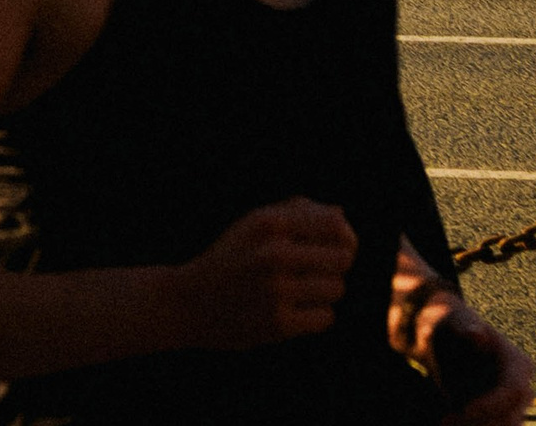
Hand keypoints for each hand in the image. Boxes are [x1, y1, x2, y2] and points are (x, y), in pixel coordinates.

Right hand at [175, 200, 355, 348]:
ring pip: (336, 288)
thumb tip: (341, 215)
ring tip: (301, 290)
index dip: (345, 236)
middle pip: (343, 258)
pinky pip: (325, 317)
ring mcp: (276, 290)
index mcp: (269, 223)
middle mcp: (274, 253)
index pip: (335, 226)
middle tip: (316, 271)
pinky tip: (295, 310)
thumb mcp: (253, 224)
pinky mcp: (279, 324)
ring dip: (325, 291)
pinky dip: (316, 315)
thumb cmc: (231, 258)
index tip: (336, 245)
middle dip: (336, 264)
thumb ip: (296, 212)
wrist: (191, 302)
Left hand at [403, 288, 533, 420]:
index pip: (513, 389)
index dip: (492, 404)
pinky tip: (446, 423)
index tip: (464, 410)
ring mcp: (512, 405)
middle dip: (481, 422)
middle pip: (512, 416)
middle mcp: (521, 387)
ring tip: (445, 423)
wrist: (443, 337)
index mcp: (517, 362)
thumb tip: (477, 336)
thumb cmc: (449, 322)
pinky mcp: (498, 417)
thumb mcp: (453, 319)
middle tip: (446, 422)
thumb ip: (465, 326)